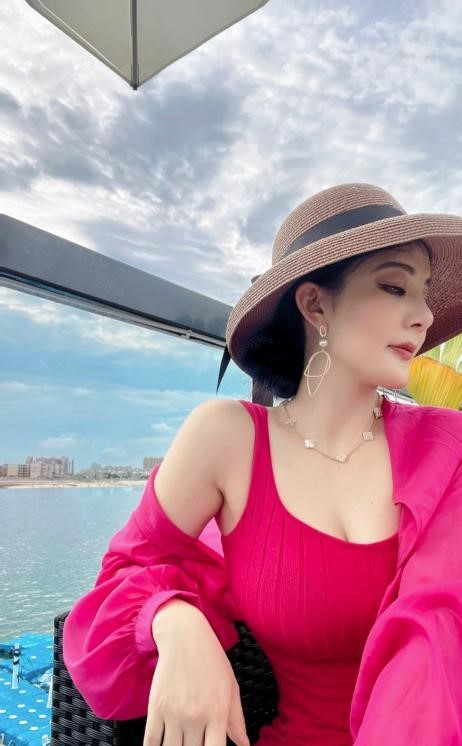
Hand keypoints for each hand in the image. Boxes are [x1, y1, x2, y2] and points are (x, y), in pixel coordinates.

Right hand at [144, 604, 249, 745]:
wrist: (184, 636)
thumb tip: (244, 745)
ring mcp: (174, 713)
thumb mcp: (230, 687)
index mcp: (217, 713)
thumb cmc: (211, 660)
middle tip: (193, 743)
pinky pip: (151, 741)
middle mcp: (196, 717)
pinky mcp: (156, 708)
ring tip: (180, 744)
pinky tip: (161, 745)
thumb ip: (237, 720)